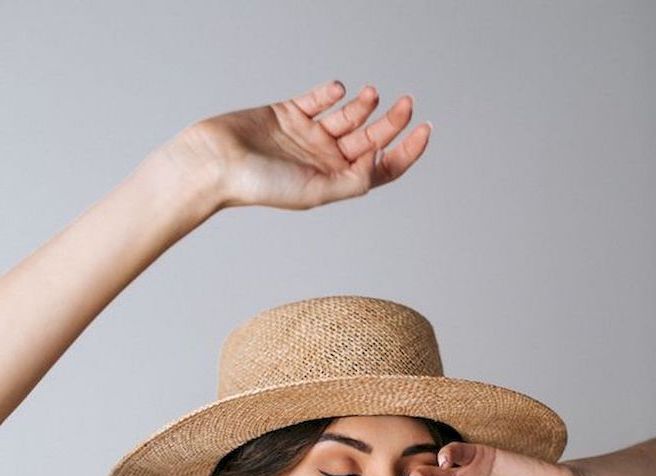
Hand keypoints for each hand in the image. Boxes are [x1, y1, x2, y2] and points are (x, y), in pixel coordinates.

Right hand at [164, 78, 430, 210]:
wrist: (216, 163)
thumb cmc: (259, 186)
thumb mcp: (314, 191)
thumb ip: (350, 181)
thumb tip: (380, 165)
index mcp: (333, 182)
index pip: (379, 168)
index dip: (405, 153)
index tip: (424, 131)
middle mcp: (323, 160)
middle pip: (369, 139)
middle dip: (391, 123)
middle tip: (406, 104)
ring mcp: (307, 136)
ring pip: (348, 117)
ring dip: (364, 105)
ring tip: (371, 95)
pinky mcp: (288, 114)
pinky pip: (318, 100)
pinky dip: (331, 93)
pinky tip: (337, 89)